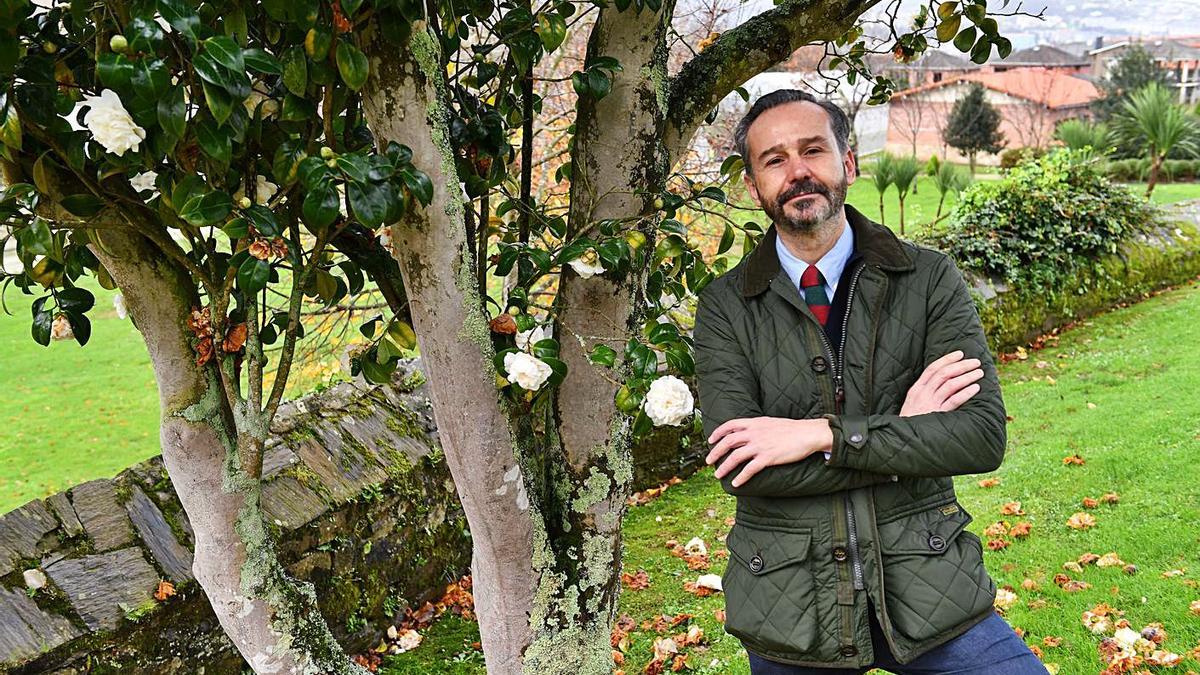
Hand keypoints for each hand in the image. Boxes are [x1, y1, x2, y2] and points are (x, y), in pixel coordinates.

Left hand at [705, 417, 832, 487]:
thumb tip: (748, 432)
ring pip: (735, 457)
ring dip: (724, 467)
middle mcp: (754, 433)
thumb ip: (757, 427)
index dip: (718, 432)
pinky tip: (735, 483)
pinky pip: (750, 469)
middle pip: (728, 442)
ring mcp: (760, 446)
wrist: (808, 433)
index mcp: (754, 423)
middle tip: (708, 461)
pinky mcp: (768, 458)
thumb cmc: (791, 429)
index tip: (710, 440)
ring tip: (718, 475)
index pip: (730, 425)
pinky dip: (740, 477)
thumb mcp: (770, 423)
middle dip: (716, 452)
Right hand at [900, 350, 983, 416]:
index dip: (947, 359)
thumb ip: (925, 392)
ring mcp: (930, 403)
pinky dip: (966, 393)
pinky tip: (975, 388)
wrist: (902, 437)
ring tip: (979, 373)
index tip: (960, 354)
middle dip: (961, 365)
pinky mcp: (938, 414)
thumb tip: (944, 382)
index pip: (932, 368)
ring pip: (951, 384)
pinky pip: (954, 401)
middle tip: (975, 362)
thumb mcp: (912, 403)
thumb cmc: (910, 421)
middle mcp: (923, 393)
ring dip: (967, 377)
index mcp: (916, 389)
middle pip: (944, 373)